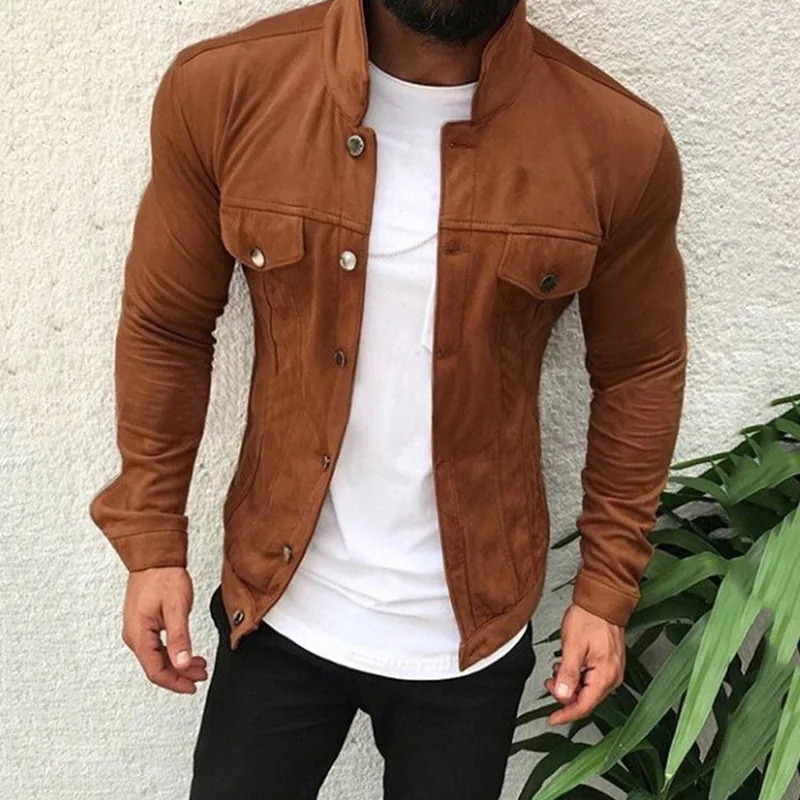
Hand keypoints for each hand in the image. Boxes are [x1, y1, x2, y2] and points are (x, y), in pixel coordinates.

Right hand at [122, 567, 207, 693]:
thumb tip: (182, 663)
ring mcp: (137, 629)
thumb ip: (179, 637)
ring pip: (157, 657)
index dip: (175, 682)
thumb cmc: (163, 576)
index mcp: (139, 635)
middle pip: (156, 667)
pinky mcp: (143, 623)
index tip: (192, 686)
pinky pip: (156, 646)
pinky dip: (173, 652)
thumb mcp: (176, 608)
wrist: (154, 557)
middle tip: (200, 676)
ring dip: (178, 664)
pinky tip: (186, 651)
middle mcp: (134, 635)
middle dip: (180, 675)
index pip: (155, 671)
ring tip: (199, 665)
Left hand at [544, 603, 624, 724]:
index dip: (565, 714)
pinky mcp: (609, 664)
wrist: (603, 600)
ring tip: (556, 670)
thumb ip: (567, 673)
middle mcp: (613, 677)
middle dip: (565, 695)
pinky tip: (566, 666)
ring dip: (570, 685)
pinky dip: (577, 677)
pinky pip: (592, 679)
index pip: (583, 706)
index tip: (551, 719)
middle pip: (586, 700)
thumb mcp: (572, 646)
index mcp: (605, 676)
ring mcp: (613, 671)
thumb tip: (561, 696)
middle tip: (549, 682)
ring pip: (588, 690)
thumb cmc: (590, 618)